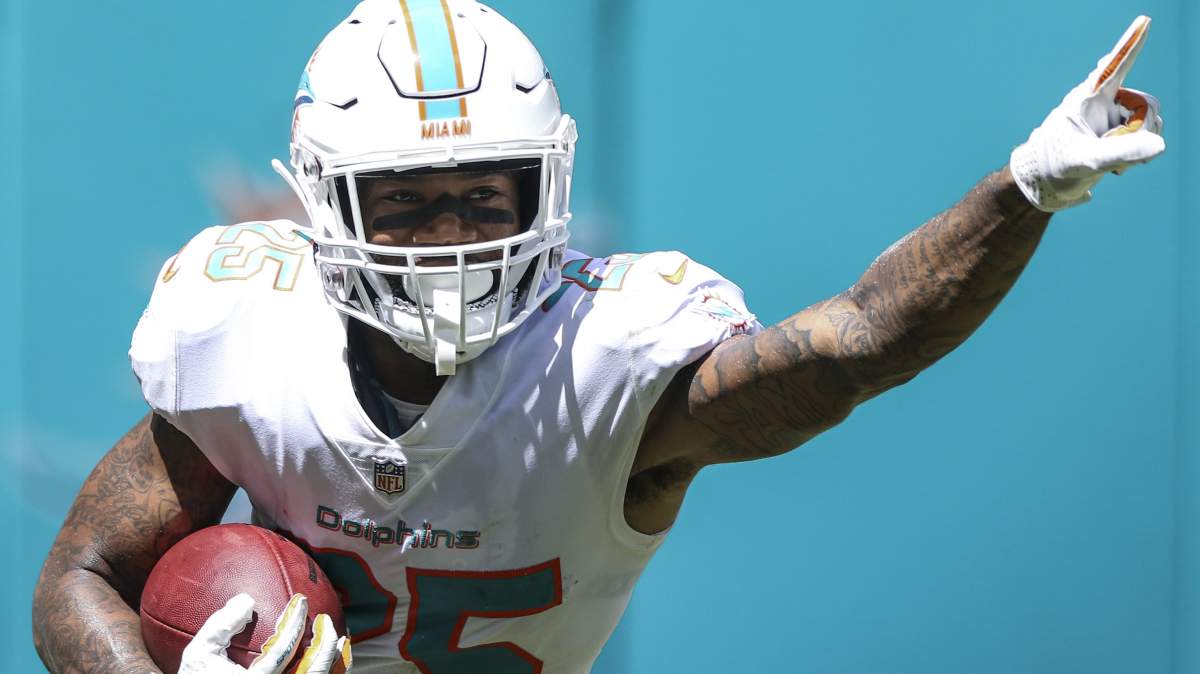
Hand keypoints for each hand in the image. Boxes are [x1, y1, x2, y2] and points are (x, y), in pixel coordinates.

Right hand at [178, 593, 351, 673]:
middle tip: (324, 620)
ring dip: (337, 661)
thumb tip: (248, 600)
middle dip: (325, 642)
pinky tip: (335, 657)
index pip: (282, 651)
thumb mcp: (199, 653)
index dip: (294, 622)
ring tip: (341, 639)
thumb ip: (220, 626)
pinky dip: (331, 672)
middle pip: (313, 672)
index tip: (300, 602)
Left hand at [1010, 16, 1164, 211]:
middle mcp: (1101, 104)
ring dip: (1139, 144)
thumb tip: (1159, 144)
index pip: (1114, 66)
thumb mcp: (1086, 161)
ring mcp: (1110, 119)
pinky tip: (1118, 169)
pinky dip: (1139, 153)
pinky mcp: (1115, 135)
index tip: (1144, 21)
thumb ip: (1121, 152)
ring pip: (1148, 121)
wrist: (1043, 186)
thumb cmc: (1054, 166)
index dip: (1131, 44)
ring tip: (1114, 165)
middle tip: (1120, 155)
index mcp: (1087, 99)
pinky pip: (1144, 137)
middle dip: (1142, 128)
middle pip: (1144, 103)